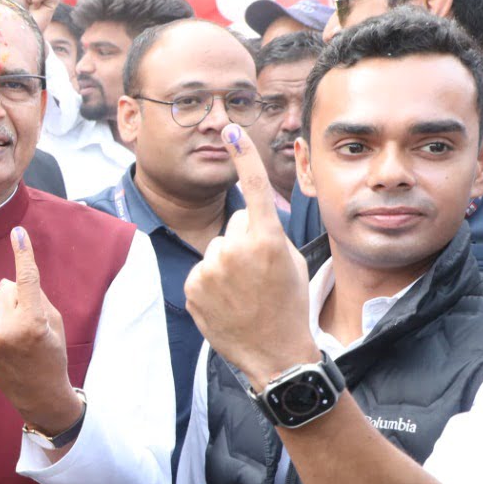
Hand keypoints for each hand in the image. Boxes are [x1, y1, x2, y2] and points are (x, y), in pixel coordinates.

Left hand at [0, 227, 83, 435]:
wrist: (40, 395)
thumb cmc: (52, 354)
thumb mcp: (54, 322)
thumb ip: (34, 296)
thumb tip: (7, 279)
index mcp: (33, 322)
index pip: (26, 279)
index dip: (23, 253)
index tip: (18, 232)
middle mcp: (8, 331)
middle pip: (5, 288)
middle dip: (16, 295)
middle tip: (28, 318)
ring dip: (3, 310)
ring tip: (16, 334)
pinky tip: (5, 343)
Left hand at [183, 125, 317, 386]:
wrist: (274, 353)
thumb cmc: (288, 304)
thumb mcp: (290, 260)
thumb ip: (266, 232)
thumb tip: (244, 219)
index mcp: (266, 239)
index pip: (252, 188)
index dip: (243, 157)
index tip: (232, 130)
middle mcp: (235, 249)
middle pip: (234, 226)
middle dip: (244, 241)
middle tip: (258, 275)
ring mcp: (210, 269)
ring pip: (216, 249)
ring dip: (226, 263)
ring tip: (243, 292)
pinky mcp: (192, 286)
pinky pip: (201, 270)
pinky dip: (211, 282)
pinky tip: (227, 302)